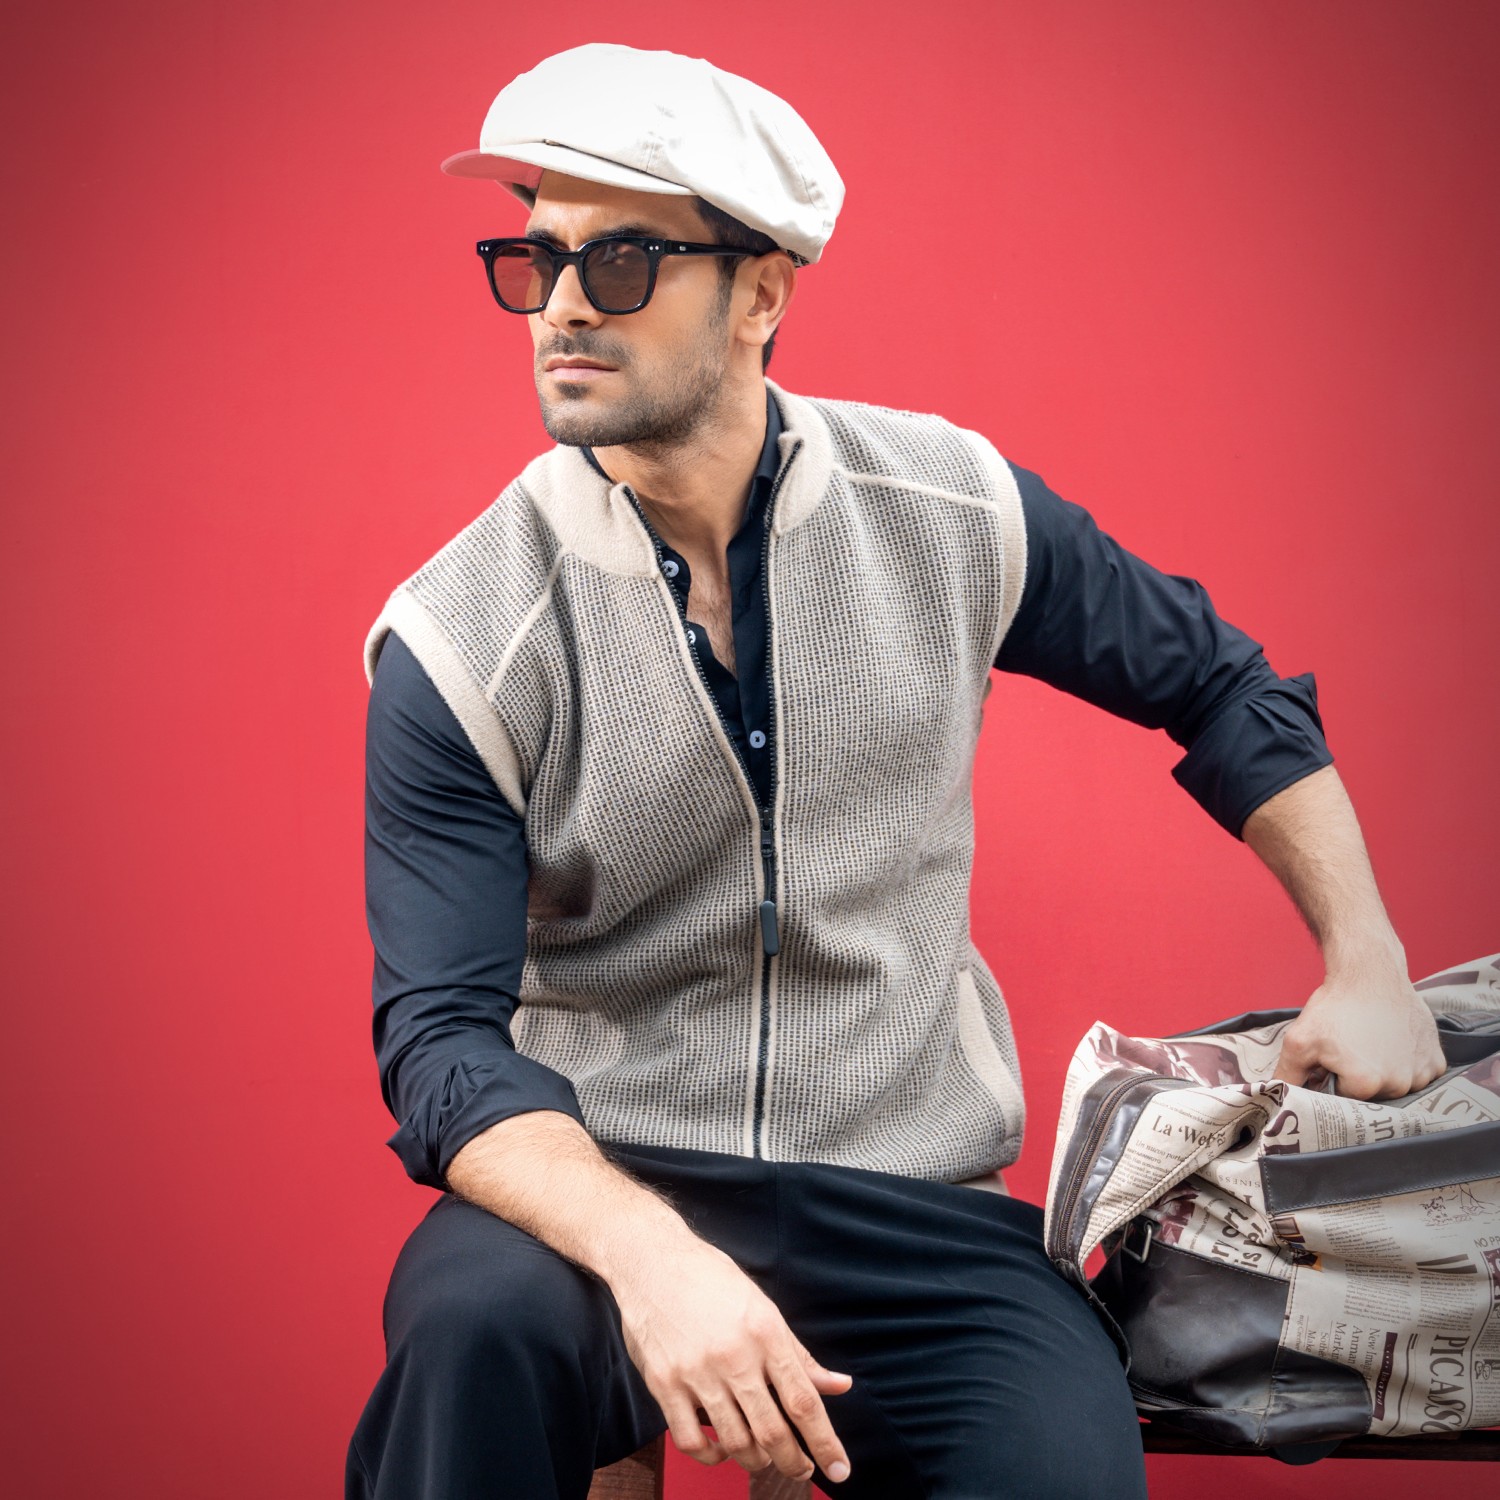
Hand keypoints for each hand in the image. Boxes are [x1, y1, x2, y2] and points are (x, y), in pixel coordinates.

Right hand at [610, 1237, 853, 1483]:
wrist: (652, 1259)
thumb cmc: (712, 1280)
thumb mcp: (764, 1307)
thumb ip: (800, 1355)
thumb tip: (840, 1386)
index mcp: (765, 1332)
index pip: (803, 1401)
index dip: (825, 1443)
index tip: (839, 1471)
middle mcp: (734, 1355)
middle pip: (772, 1431)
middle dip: (794, 1462)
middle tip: (802, 1469)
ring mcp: (696, 1371)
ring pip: (735, 1441)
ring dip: (756, 1460)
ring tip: (763, 1455)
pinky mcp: (664, 1382)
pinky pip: (691, 1439)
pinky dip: (711, 1456)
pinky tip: (722, 1449)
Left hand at [1272, 962, 1446, 1098]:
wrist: (1370, 974)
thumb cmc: (1335, 1006)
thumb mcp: (1298, 1040)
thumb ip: (1288, 1076)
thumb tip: (1277, 1101)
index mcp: (1365, 1084)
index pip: (1343, 1098)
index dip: (1332, 1078)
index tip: (1332, 1058)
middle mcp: (1399, 1084)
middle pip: (1371, 1095)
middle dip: (1357, 1076)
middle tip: (1351, 1047)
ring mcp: (1422, 1074)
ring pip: (1395, 1086)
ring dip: (1383, 1071)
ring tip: (1371, 1042)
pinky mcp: (1436, 1061)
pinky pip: (1418, 1075)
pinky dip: (1406, 1063)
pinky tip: (1392, 1041)